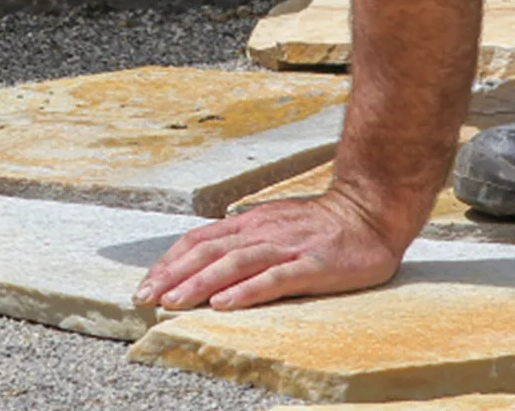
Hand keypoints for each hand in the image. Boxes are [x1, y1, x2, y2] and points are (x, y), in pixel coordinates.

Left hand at [133, 192, 402, 312]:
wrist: (370, 211)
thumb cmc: (320, 226)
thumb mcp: (274, 226)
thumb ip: (244, 242)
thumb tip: (205, 264)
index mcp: (251, 224)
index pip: (200, 239)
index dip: (170, 261)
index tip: (145, 284)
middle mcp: (262, 232)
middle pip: (209, 251)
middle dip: (173, 276)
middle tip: (144, 298)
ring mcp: (286, 247)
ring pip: (235, 264)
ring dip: (200, 283)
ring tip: (173, 303)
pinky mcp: (312, 265)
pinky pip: (275, 279)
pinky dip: (246, 291)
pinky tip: (226, 303)